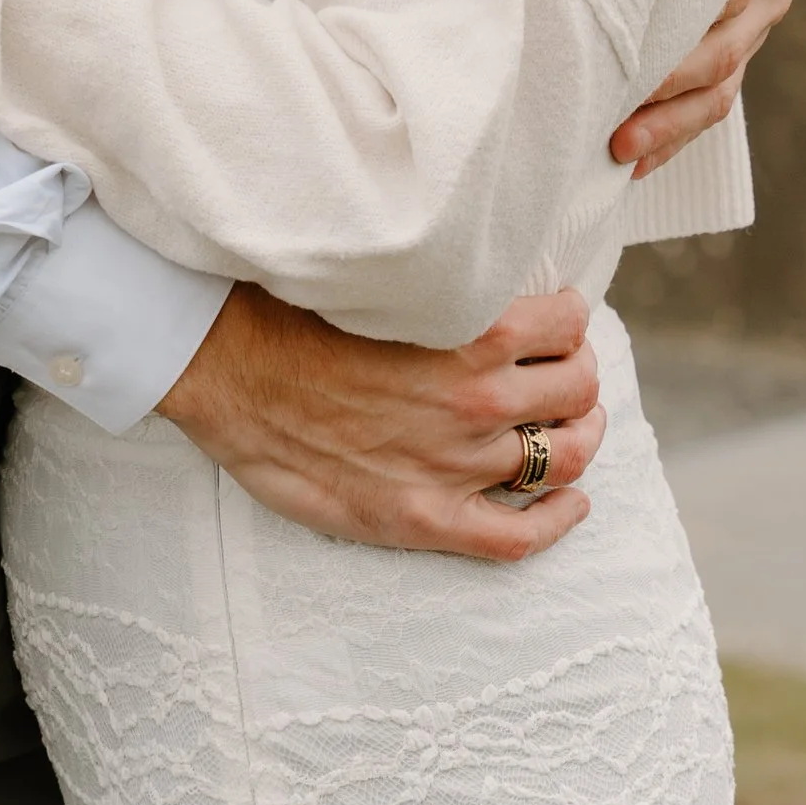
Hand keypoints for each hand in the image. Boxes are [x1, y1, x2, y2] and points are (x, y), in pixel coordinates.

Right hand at [157, 281, 604, 563]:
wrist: (227, 368)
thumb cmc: (294, 309)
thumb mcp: (388, 274)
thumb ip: (445, 281)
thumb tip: (480, 268)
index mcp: (476, 330)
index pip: (568, 324)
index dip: (568, 323)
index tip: (558, 325)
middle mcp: (478, 399)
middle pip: (575, 391)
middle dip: (577, 379)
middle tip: (563, 376)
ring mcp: (455, 464)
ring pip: (563, 458)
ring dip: (578, 441)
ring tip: (573, 431)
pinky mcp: (424, 516)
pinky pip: (518, 536)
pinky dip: (557, 522)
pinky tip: (569, 506)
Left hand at [609, 0, 805, 179]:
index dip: (679, 30)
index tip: (625, 55)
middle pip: (721, 49)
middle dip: (663, 89)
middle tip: (610, 117)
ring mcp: (763, 15)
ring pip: (722, 83)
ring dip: (669, 122)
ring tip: (620, 149)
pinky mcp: (746, 37)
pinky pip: (719, 96)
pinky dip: (678, 131)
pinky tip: (639, 159)